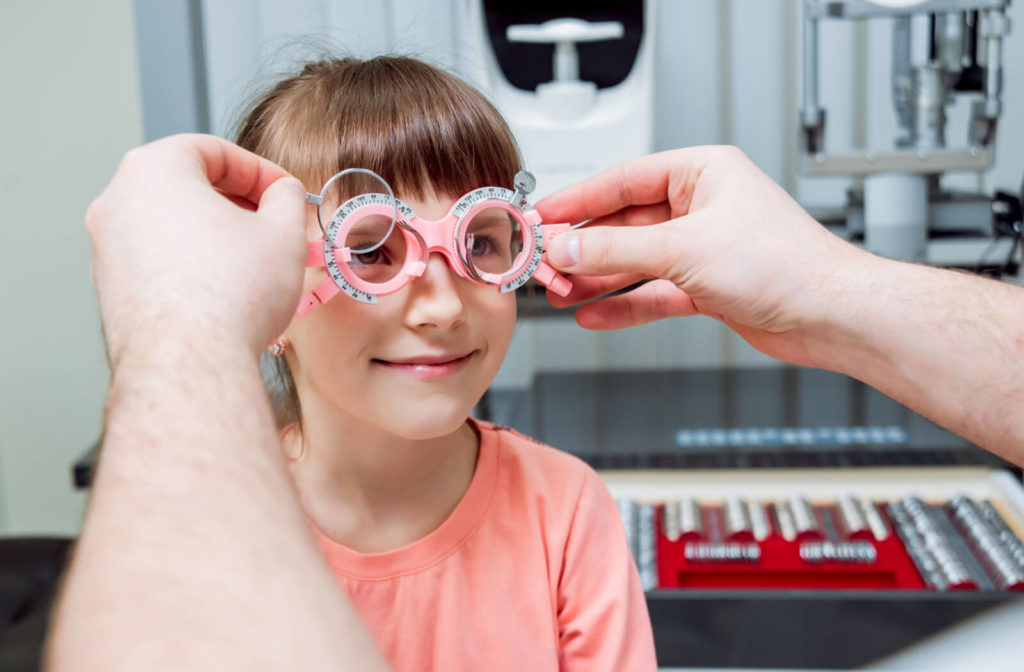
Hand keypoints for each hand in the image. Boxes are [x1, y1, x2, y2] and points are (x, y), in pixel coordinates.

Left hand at [86, 134, 307, 364]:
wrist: (191, 365)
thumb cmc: (231, 295)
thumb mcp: (283, 232)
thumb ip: (287, 198)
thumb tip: (285, 194)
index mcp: (154, 170)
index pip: (213, 150)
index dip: (261, 170)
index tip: (286, 192)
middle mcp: (118, 202)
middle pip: (188, 186)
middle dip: (239, 204)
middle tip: (275, 226)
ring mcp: (107, 248)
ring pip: (173, 225)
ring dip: (217, 236)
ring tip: (258, 263)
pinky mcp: (111, 289)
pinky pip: (160, 261)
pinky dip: (193, 265)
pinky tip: (229, 292)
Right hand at [536, 146, 875, 367]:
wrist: (832, 316)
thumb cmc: (786, 265)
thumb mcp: (683, 250)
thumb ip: (615, 251)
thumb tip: (565, 249)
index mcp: (702, 172)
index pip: (623, 181)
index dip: (577, 201)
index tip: (542, 217)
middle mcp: (702, 206)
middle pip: (625, 223)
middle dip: (584, 248)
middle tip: (545, 263)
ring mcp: (705, 247)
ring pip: (636, 260)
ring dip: (598, 279)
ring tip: (561, 292)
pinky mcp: (708, 286)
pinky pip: (654, 292)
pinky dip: (625, 304)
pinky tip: (595, 313)